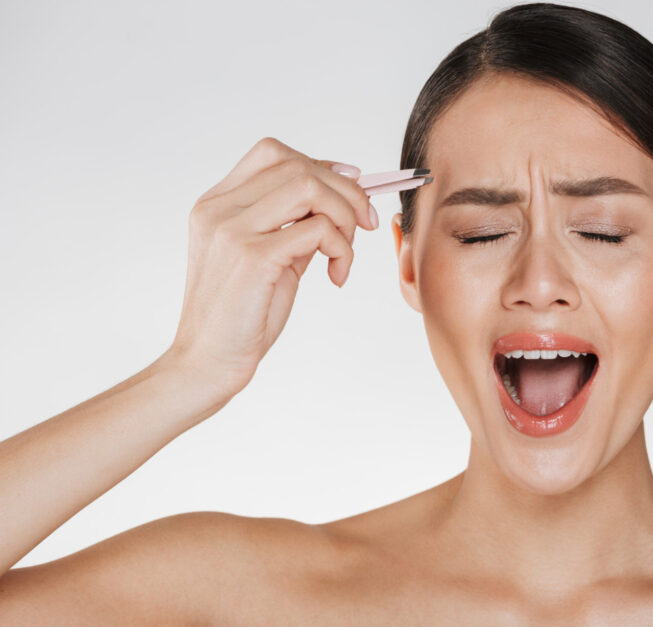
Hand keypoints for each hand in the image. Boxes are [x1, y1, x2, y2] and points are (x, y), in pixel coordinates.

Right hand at [162, 136, 376, 401]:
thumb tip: (341, 197)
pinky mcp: (252, 256)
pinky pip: (317, 230)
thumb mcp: (269, 260)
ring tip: (345, 252)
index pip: (272, 153)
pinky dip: (342, 249)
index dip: (321, 164)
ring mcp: (232, 229)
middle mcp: (219, 208)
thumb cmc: (240, 317)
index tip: (351, 188)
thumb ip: (294, 227)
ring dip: (344, 215)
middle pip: (297, 165)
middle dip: (344, 191)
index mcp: (216, 204)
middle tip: (363, 224)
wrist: (206, 364)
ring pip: (309, 186)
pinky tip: (336, 276)